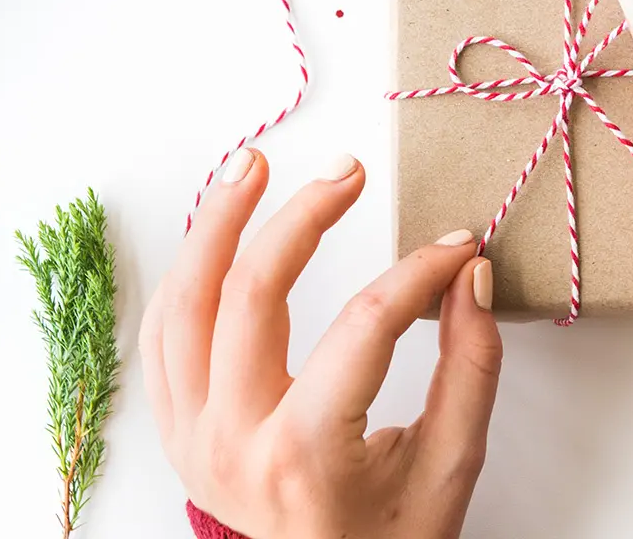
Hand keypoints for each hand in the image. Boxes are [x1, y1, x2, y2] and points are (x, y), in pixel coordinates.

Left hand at [141, 149, 500, 538]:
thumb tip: (467, 272)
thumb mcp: (451, 465)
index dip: (418, 271)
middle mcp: (234, 444)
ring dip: (215, 225)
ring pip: (183, 304)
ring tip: (252, 166)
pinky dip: (187, 276)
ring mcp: (192, 438)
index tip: (455, 244)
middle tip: (347, 171)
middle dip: (303, 216)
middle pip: (251, 295)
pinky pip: (161, 335)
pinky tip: (219, 235)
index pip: (365, 327)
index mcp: (307, 457)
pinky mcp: (176, 432)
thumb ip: (470, 366)